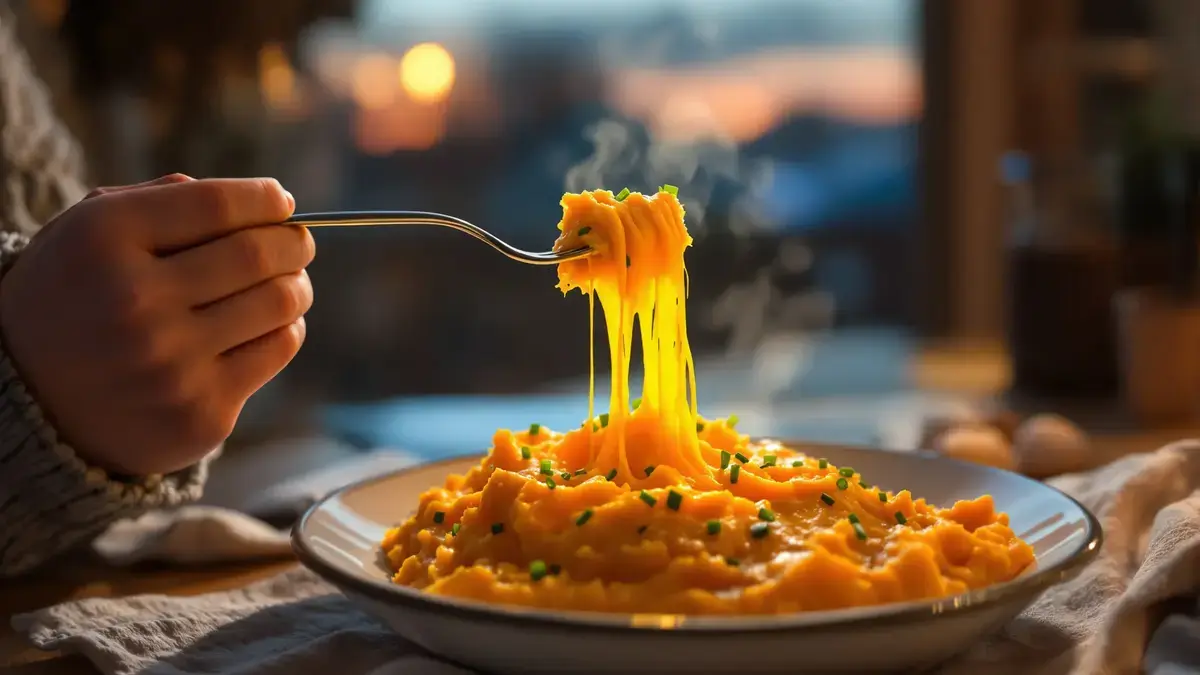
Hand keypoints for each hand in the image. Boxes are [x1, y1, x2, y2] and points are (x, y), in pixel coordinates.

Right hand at [0, 174, 314, 474]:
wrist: (30, 400)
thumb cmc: (79, 296)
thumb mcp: (92, 230)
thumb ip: (168, 200)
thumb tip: (268, 201)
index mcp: (103, 239)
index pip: (216, 204)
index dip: (263, 198)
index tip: (281, 201)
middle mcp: (135, 301)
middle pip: (258, 255)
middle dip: (293, 242)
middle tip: (298, 242)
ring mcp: (170, 363)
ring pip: (280, 303)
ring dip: (296, 285)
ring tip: (290, 280)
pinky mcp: (201, 412)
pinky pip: (277, 351)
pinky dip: (287, 329)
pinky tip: (270, 323)